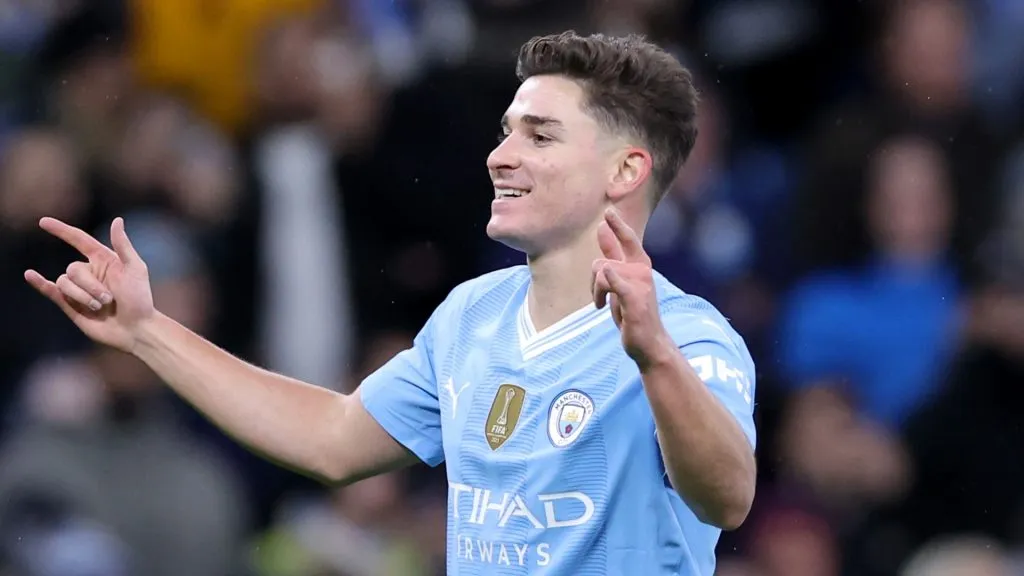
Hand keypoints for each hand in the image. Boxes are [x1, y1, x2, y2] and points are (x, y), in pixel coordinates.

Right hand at [24, 217, 153, 352]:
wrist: (136, 329)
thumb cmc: (140, 299)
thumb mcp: (135, 269)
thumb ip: (123, 245)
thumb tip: (117, 220)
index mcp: (104, 260)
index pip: (79, 240)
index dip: (61, 231)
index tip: (43, 222)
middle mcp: (90, 272)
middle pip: (73, 269)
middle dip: (90, 285)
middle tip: (110, 299)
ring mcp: (79, 289)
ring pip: (64, 283)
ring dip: (82, 296)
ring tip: (101, 307)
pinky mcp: (71, 306)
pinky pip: (51, 291)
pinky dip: (39, 283)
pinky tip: (30, 275)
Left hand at [592, 208, 671, 368]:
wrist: (649, 343)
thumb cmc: (634, 313)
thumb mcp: (621, 281)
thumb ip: (613, 254)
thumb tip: (602, 228)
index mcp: (640, 265)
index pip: (628, 239)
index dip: (618, 225)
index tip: (608, 211)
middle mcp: (642, 271)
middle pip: (601, 261)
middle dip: (593, 281)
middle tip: (599, 299)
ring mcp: (640, 285)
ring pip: (601, 273)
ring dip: (595, 293)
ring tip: (602, 306)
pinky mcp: (635, 300)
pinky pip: (616, 283)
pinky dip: (609, 280)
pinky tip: (607, 277)